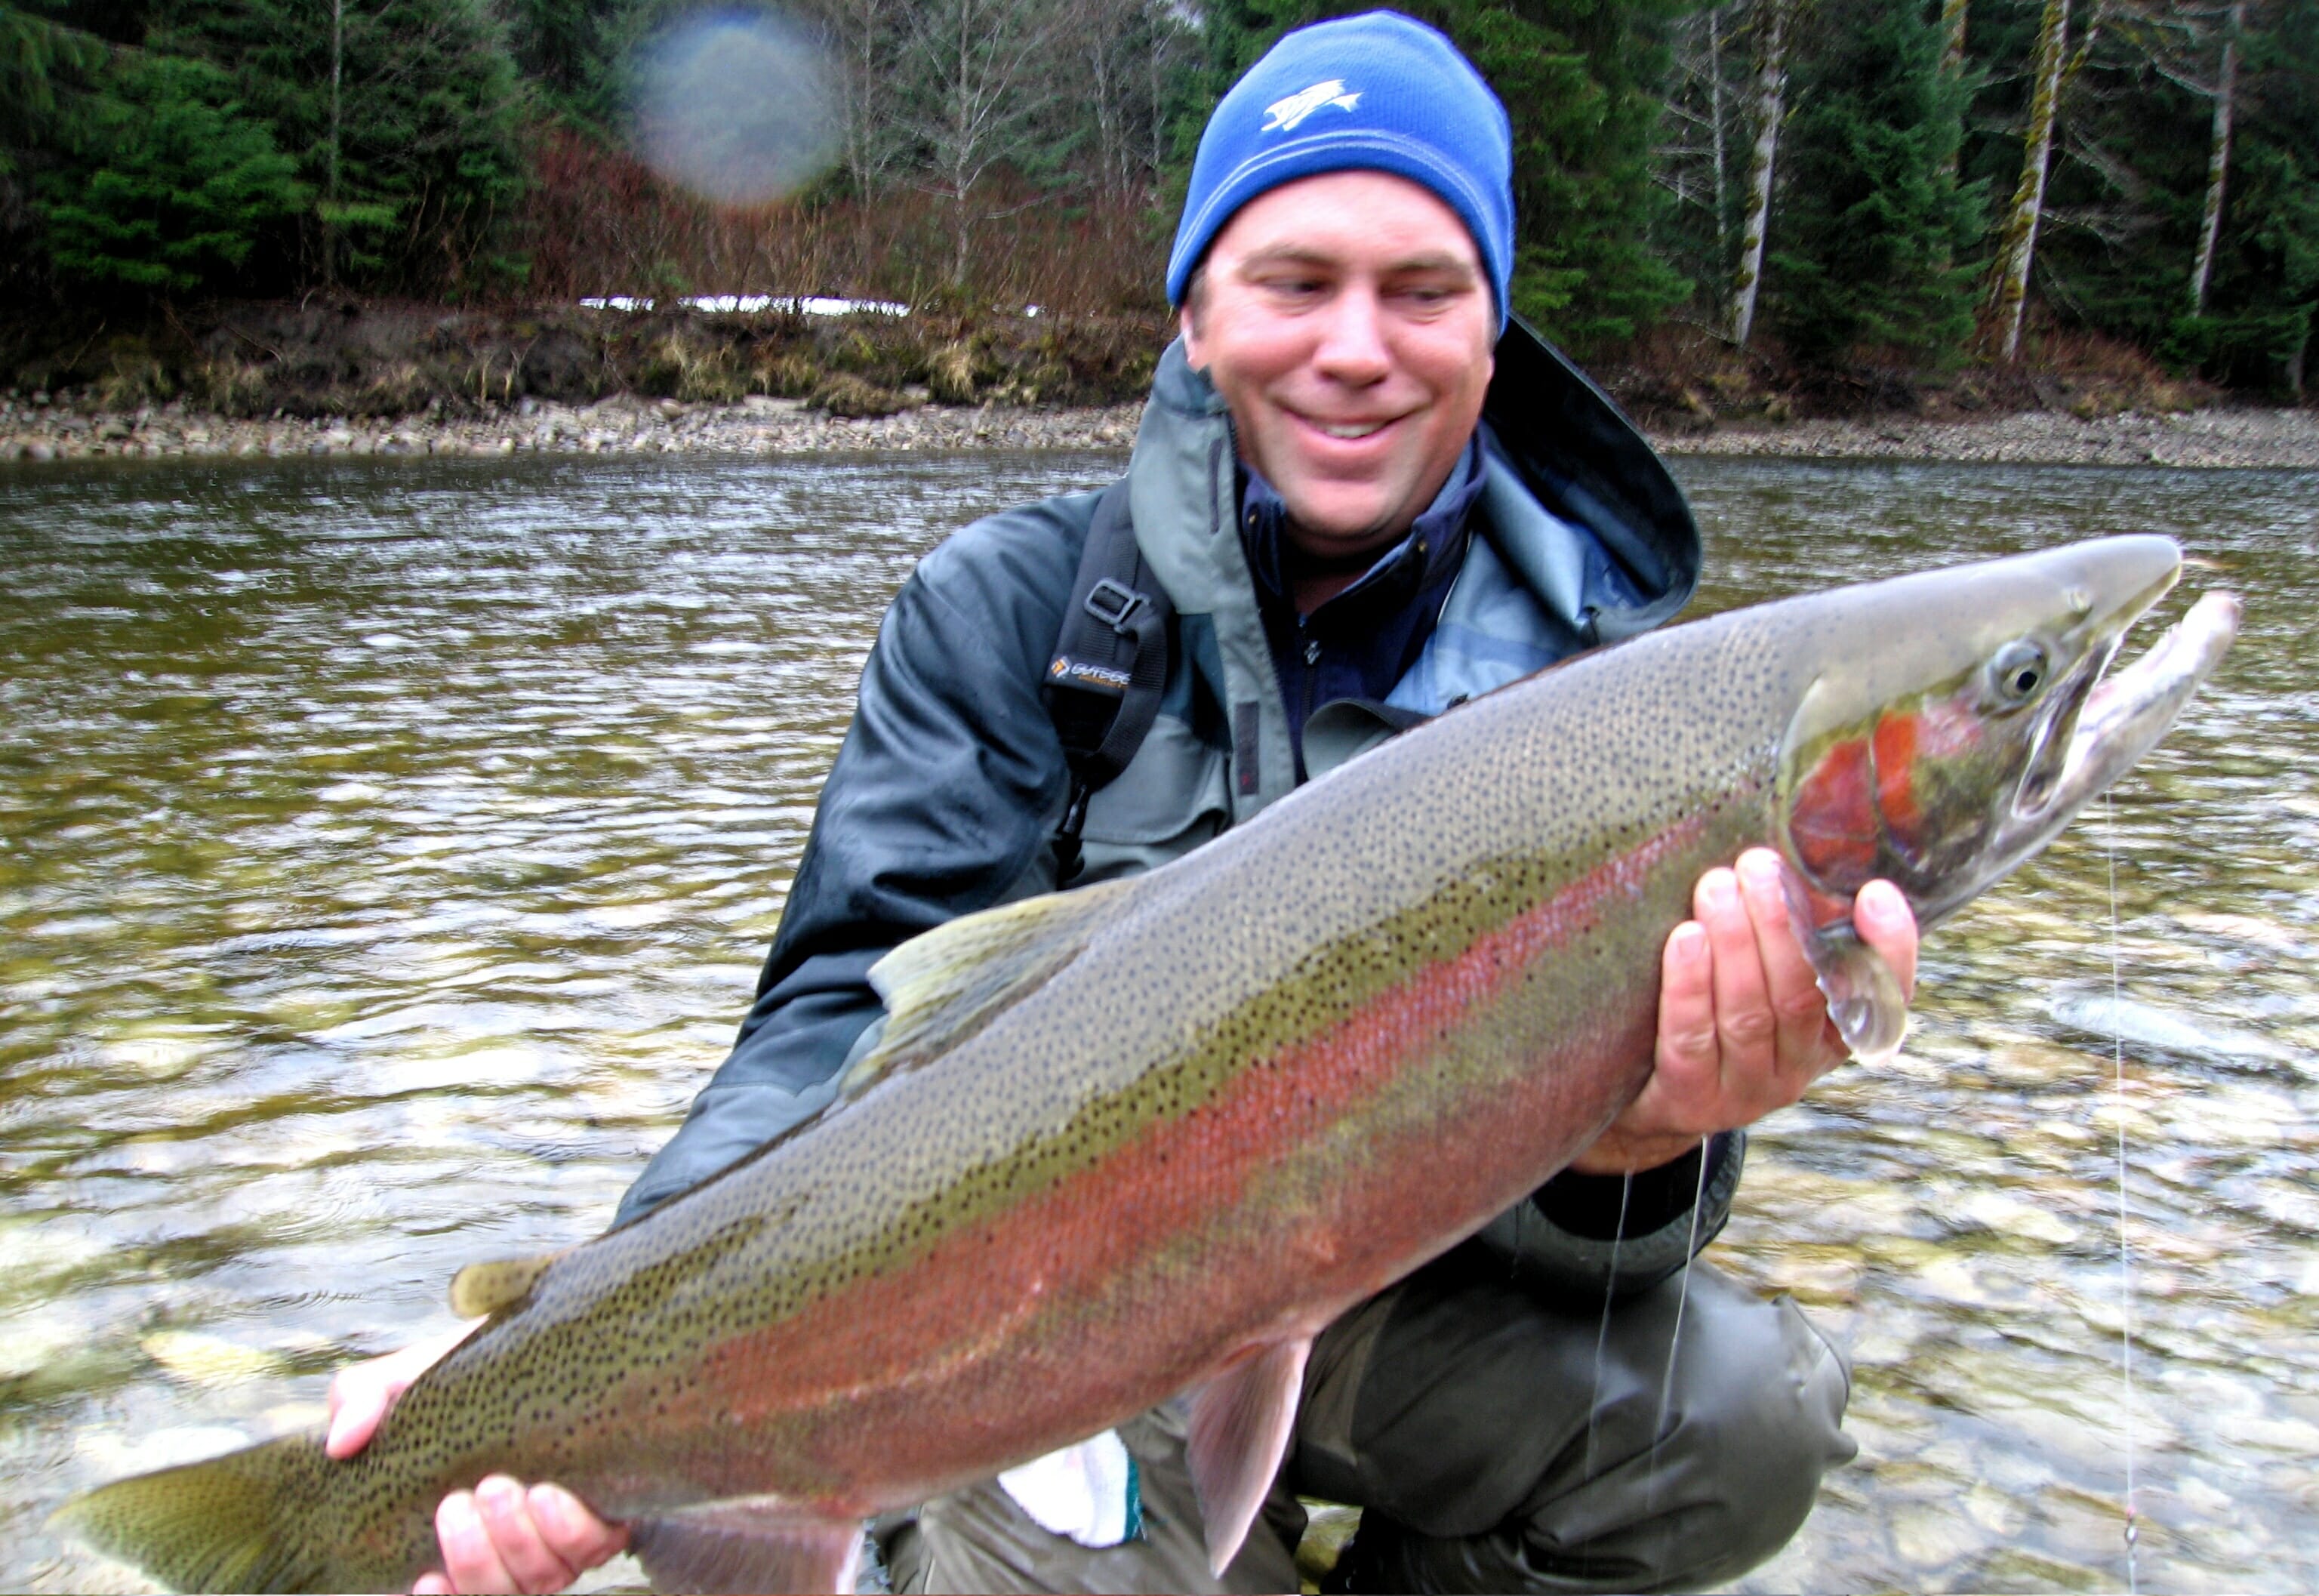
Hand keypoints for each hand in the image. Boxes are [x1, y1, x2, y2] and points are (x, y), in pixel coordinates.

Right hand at [325, 1325, 627, 1593]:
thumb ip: (361, 1401)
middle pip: (495, 1593)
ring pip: (542, 1580)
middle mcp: (507, 1552)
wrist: (536, 1350)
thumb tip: (342, 1443)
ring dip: (518, 1541)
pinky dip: (572, 1532)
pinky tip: (549, 1498)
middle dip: (477, 1557)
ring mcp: (556, 1541)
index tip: (425, 1578)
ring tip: (502, 1487)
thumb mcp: (400, 1380)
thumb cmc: (460, 1375)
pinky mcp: (605, 1517)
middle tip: (465, 1498)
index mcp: (455, 1536)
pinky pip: (596, 1548)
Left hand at [1571, 847, 1918, 1174]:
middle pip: (1802, 996)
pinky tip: (1686, 939)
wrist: (1651, 1102)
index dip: (1889, 950)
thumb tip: (1788, 853)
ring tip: (1717, 887)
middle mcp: (1799, 1066)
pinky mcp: (1691, 1098)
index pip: (1884, 998)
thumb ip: (1787, 937)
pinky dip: (1690, 986)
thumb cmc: (1714, 1016)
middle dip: (1781, 925)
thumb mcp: (1763, 984)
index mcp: (1833, 1035)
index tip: (1877, 893)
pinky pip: (1693, 1038)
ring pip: (1750, 1015)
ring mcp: (1746, 1090)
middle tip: (1758, 866)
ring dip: (1736, 944)